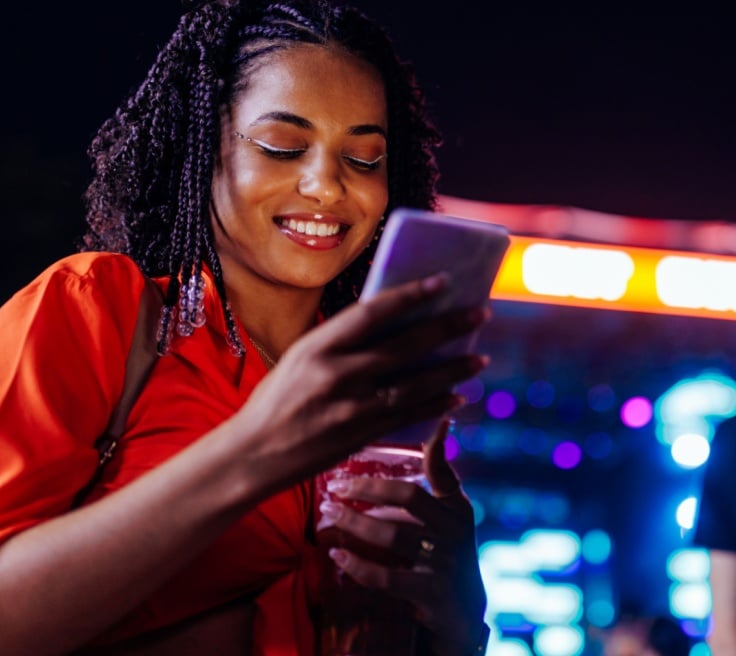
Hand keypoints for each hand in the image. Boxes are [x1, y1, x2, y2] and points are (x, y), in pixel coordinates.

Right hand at [232, 274, 489, 485]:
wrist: (254, 454)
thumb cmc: (278, 399)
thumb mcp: (300, 358)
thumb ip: (341, 342)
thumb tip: (393, 322)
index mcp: (316, 347)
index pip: (372, 312)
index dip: (410, 295)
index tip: (442, 281)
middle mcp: (336, 375)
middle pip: (405, 346)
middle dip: (448, 328)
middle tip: (481, 314)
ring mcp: (351, 409)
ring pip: (416, 384)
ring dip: (452, 371)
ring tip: (479, 359)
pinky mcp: (361, 436)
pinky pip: (408, 417)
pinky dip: (435, 406)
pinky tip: (457, 396)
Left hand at [323, 420, 488, 653]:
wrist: (463, 611)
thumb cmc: (444, 554)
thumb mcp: (447, 518)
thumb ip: (435, 480)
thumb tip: (426, 436)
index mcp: (458, 508)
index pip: (440, 471)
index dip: (431, 449)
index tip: (414, 426)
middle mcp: (456, 531)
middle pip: (408, 497)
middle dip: (366, 489)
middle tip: (334, 487)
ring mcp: (446, 562)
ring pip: (393, 535)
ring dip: (354, 524)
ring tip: (328, 515)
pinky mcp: (432, 592)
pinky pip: (388, 576)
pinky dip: (359, 566)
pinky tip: (338, 556)